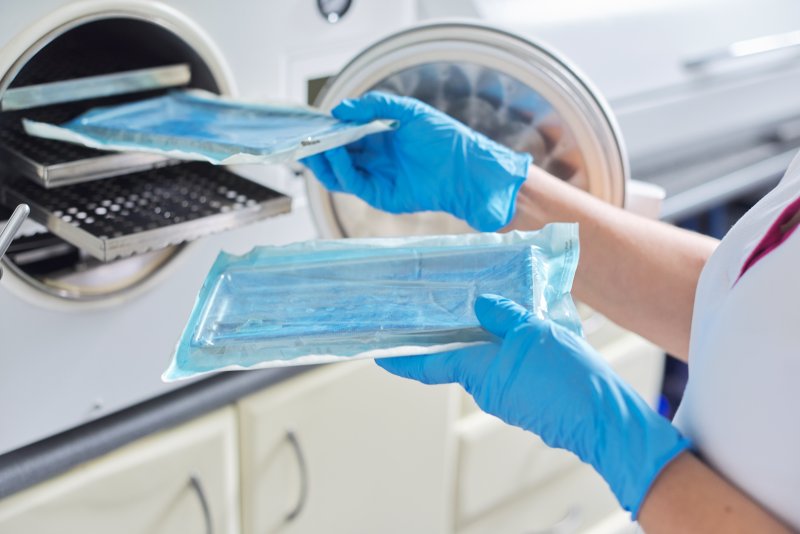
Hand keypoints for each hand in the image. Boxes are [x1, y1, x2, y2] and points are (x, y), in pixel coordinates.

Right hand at [302, 92, 530, 231]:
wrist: (468, 169)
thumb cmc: (445, 138)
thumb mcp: (408, 111)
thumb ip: (374, 107)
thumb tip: (339, 109)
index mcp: (380, 138)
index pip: (345, 134)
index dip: (326, 129)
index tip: (308, 121)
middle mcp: (375, 159)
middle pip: (336, 155)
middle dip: (316, 145)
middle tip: (300, 135)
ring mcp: (376, 178)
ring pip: (337, 172)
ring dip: (321, 158)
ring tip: (311, 144)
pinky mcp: (380, 195)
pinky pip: (351, 182)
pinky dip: (338, 167)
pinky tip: (332, 151)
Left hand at [377, 294, 690, 516]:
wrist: (606, 419)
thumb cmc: (569, 378)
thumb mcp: (534, 331)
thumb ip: (503, 316)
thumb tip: (480, 306)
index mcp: (480, 372)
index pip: (430, 364)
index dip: (403, 358)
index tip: (381, 353)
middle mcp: (488, 389)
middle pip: (459, 359)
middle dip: (452, 337)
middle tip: (446, 311)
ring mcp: (509, 399)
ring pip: (487, 363)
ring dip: (486, 341)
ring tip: (495, 310)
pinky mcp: (529, 402)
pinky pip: (509, 372)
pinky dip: (508, 352)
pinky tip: (524, 333)